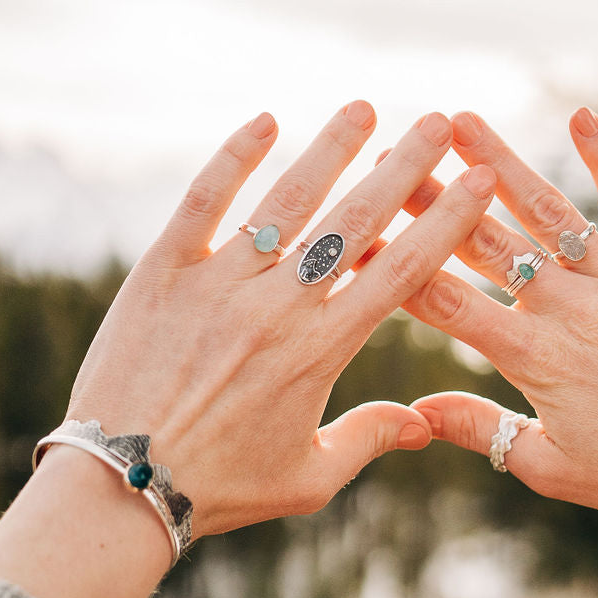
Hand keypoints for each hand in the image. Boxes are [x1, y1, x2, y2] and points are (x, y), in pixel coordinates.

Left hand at [0, 102, 496, 597]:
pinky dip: (233, 159)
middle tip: (436, 122)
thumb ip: (368, 439)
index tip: (478, 181)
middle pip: (354, 222)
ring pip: (287, 201)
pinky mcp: (162, 272)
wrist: (119, 486)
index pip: (400, 271)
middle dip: (402, 167)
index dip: (445, 223)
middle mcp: (277, 308)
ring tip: (363, 108)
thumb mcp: (307, 478)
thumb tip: (426, 424)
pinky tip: (264, 120)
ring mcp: (218, 284)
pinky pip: (204, 202)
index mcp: (320, 352)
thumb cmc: (218, 489)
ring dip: (329, 150)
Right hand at [402, 108, 597, 563]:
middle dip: (432, 199)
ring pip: (548, 212)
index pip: (448, 304)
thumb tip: (416, 412)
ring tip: (458, 121)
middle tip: (390, 158)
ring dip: (501, 162)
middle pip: (486, 244)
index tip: (354, 236)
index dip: (396, 267)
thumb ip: (483, 431)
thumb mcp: (554, 469)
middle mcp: (573, 310)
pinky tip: (582, 113)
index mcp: (538, 360)